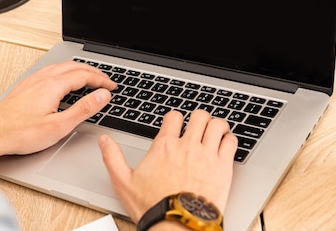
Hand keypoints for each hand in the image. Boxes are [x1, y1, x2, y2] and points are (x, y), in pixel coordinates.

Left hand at [0, 61, 115, 156]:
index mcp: (52, 86)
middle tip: (105, 81)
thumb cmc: (21, 134)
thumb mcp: (59, 126)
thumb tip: (102, 96)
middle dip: (92, 72)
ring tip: (89, 78)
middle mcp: (42, 79)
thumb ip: (83, 109)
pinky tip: (63, 81)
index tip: (111, 87)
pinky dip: (64, 72)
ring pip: (60, 66)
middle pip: (73, 66)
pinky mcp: (25, 86)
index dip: (101, 80)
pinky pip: (49, 71)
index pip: (84, 75)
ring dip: (78, 70)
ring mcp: (32, 81)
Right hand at [99, 110, 236, 223]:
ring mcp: (207, 155)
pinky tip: (226, 144)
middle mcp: (186, 146)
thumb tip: (104, 141)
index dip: (175, 117)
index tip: (176, 124)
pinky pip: (231, 142)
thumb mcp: (123, 182)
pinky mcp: (223, 167)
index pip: (173, 116)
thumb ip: (112, 157)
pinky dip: (230, 139)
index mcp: (164, 146)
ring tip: (215, 130)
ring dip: (216, 124)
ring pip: (217, 124)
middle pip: (199, 116)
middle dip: (199, 117)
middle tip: (198, 125)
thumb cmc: (153, 206)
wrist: (178, 226)